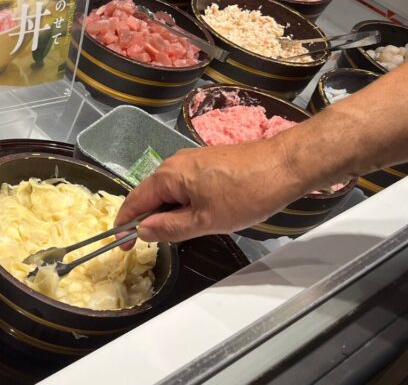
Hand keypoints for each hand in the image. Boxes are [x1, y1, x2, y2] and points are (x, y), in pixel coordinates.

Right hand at [115, 137, 305, 245]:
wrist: (285, 165)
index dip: (124, 225)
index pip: (134, 201)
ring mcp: (192, 160)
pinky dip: (182, 203)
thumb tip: (141, 231)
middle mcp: (174, 163)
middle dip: (146, 219)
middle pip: (150, 195)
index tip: (121, 246)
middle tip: (152, 245)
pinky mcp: (208, 162)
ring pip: (169, 191)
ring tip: (177, 234)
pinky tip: (196, 216)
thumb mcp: (204, 221)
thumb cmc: (245, 194)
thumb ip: (169, 228)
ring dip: (167, 212)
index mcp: (167, 175)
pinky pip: (184, 185)